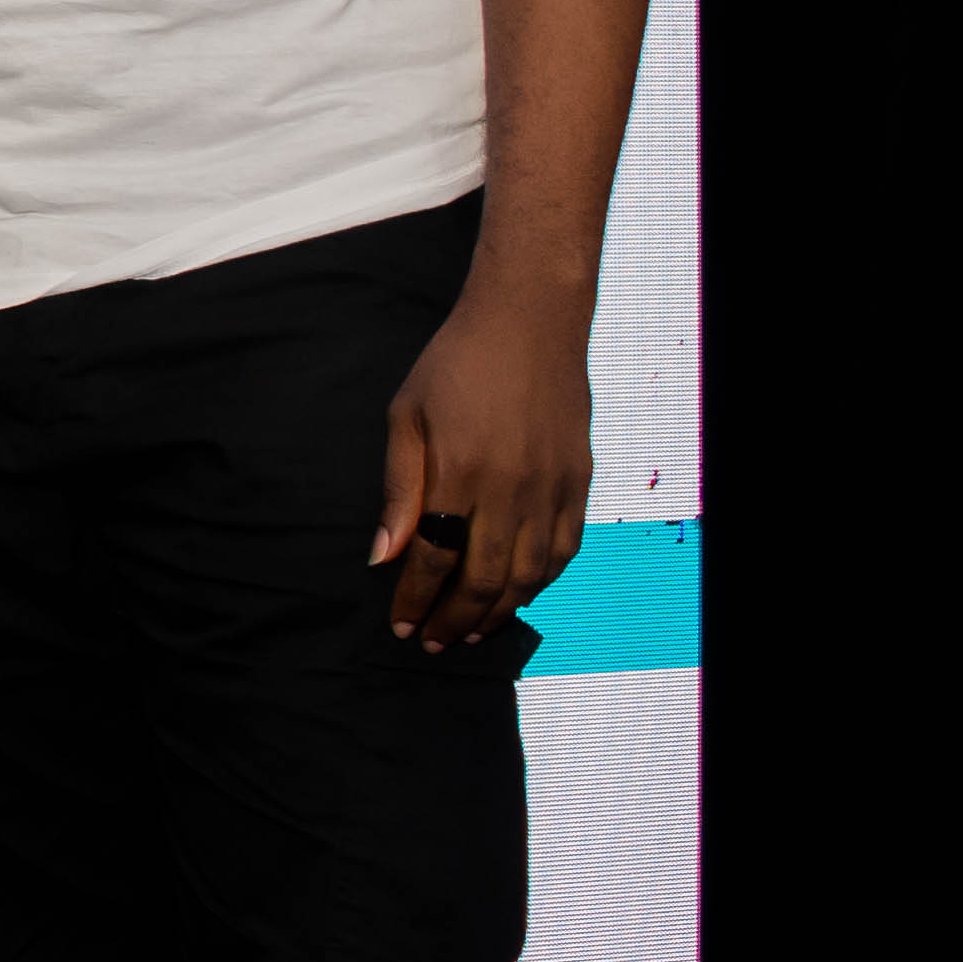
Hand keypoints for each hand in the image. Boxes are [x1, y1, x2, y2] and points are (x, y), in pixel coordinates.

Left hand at [374, 275, 593, 650]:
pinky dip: (542, 581)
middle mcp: (511, 487)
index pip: (434, 559)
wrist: (529, 320)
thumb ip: (399, 491)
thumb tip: (383, 555)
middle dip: (454, 619)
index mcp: (460, 472)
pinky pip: (564, 549)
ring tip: (472, 631)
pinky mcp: (579, 480)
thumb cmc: (457, 363)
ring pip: (530, 574)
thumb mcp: (406, 417)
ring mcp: (552, 486)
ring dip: (500, 611)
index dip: (416, 599)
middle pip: (484, 579)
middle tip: (433, 641)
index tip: (402, 624)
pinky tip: (519, 594)